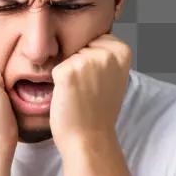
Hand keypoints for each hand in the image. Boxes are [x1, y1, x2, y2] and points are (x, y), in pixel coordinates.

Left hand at [48, 33, 131, 150]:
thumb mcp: (112, 77)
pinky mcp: (67, 71)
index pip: (94, 40)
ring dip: (68, 74)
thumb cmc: (97, 112)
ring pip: (66, 57)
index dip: (91, 62)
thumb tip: (83, 35)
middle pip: (79, 47)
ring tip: (79, 95)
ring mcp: (87, 61)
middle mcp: (106, 53)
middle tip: (88, 92)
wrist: (90, 140)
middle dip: (78, 66)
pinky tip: (69, 98)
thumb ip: (104, 57)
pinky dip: (57, 84)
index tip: (98, 83)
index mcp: (122, 51)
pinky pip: (54, 69)